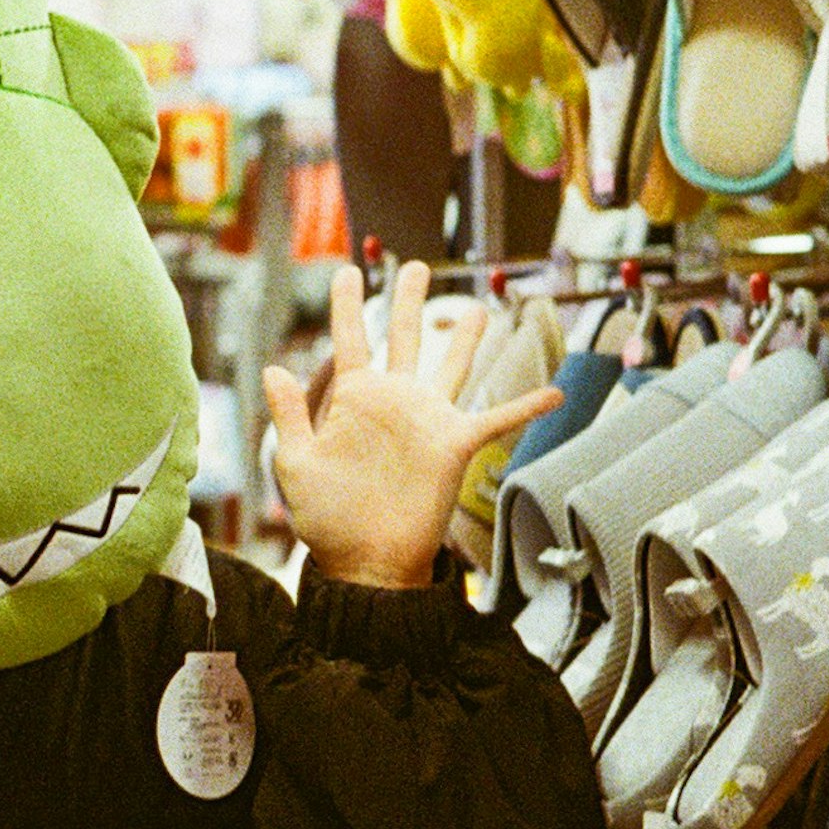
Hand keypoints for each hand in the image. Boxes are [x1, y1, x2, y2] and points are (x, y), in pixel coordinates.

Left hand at [264, 262, 564, 590]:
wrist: (366, 561)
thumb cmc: (327, 518)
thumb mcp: (297, 464)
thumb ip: (290, 414)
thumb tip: (274, 368)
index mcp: (353, 398)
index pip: (350, 338)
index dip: (348, 304)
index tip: (348, 271)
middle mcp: (393, 400)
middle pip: (403, 336)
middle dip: (408, 300)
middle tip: (415, 267)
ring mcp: (426, 419)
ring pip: (450, 364)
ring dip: (464, 337)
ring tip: (478, 307)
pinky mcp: (454, 445)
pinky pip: (496, 420)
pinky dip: (525, 407)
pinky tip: (554, 393)